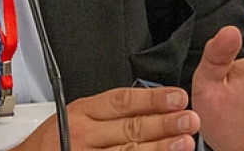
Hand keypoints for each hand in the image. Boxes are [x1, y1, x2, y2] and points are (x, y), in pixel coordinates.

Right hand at [15, 86, 199, 150]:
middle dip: (163, 123)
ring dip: (159, 147)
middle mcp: (85, 135)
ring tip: (184, 141)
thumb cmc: (54, 139)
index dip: (152, 99)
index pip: (122, 101)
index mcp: (83, 111)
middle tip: (189, 117)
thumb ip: (106, 111)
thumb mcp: (75, 114)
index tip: (177, 96)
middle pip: (130, 128)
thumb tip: (148, 104)